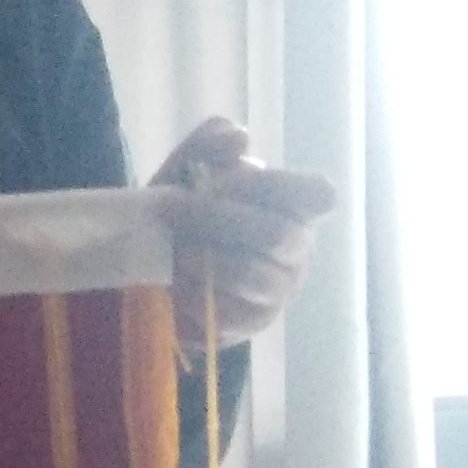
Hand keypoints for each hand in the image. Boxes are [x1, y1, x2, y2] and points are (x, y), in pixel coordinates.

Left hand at [150, 119, 335, 358]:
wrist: (148, 267)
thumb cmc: (183, 211)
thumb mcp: (187, 169)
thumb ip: (209, 144)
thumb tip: (240, 139)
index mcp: (294, 209)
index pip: (320, 195)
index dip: (274, 185)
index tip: (221, 182)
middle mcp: (296, 252)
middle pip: (276, 234)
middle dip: (217, 220)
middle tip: (171, 211)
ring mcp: (277, 293)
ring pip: (251, 275)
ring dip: (203, 259)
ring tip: (173, 251)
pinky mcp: (248, 328)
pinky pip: (225, 313)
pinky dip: (191, 296)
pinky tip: (173, 284)